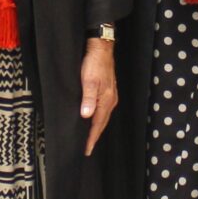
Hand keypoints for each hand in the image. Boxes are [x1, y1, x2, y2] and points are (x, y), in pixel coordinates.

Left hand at [80, 40, 118, 154]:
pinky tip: (93, 119)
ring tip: (90, 138)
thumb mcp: (89, 81)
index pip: (97, 125)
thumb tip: (86, 116)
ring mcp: (111, 96)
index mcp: (106, 100)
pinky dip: (98, 119)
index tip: (86, 150)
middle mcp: (110, 101)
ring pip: (103, 117)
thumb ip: (88, 99)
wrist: (101, 48)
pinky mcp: (109, 92)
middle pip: (102, 124)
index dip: (91, 138)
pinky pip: (103, 110)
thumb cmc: (94, 63)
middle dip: (94, 137)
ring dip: (97, 128)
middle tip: (87, 149)